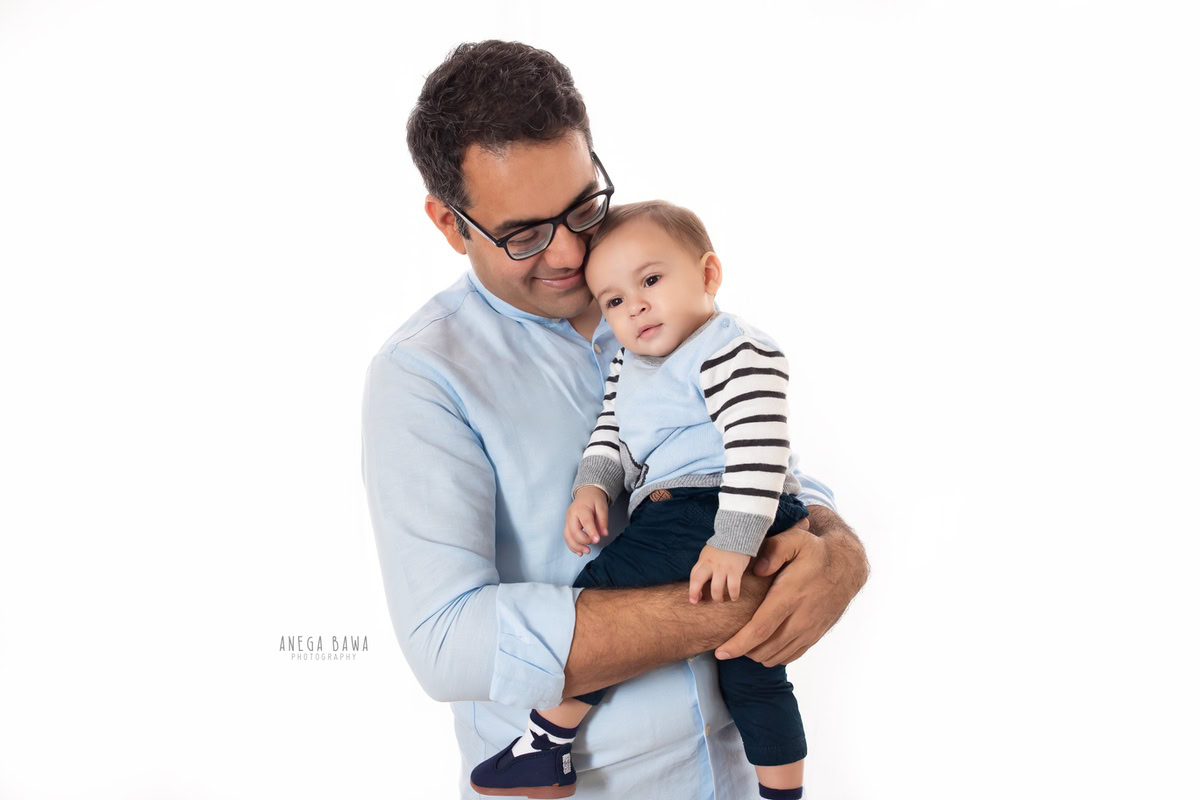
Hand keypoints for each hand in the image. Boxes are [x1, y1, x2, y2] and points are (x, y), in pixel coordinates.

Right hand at [563, 486, 609, 555]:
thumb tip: (604, 534)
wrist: (586, 494)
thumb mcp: (602, 507)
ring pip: (568, 536)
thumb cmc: (594, 500)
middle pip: (573, 531)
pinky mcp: (567, 526)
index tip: (597, 540)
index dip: (591, 532)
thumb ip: (603, 520)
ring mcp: (567, 521)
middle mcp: (571, 515)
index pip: (586, 522)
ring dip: (576, 546)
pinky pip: (567, 538)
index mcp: (581, 508)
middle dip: (583, 541)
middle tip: (594, 544)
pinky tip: (579, 552)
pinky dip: (572, 546)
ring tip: (587, 551)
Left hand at [689, 545, 751, 603]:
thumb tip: (699, 582)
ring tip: (720, 599)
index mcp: (703, 560)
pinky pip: (733, 587)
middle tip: (697, 601)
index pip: (693, 576)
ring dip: (717, 598)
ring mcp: (723, 567)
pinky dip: (733, 595)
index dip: (692, 589)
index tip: (695, 598)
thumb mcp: (708, 554)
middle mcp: (711, 564)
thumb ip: (704, 566)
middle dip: (694, 593)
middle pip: (697, 580)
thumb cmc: (722, 548)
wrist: (737, 535)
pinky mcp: (735, 570)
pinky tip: (734, 597)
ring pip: (716, 588)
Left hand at [715, 507, 867, 665]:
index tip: (720, 652)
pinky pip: (789, 656)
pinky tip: (763, 643)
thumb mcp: (796, 539)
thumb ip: (774, 550)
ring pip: (776, 656)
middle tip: (727, 641)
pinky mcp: (814, 636)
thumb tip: (757, 569)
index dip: (738, 644)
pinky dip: (772, 655)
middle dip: (741, 650)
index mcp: (790, 596)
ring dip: (756, 653)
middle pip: (764, 649)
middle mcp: (801, 619)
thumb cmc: (815, 552)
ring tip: (744, 640)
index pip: (760, 629)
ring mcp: (809, 631)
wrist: (847, 567)